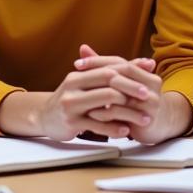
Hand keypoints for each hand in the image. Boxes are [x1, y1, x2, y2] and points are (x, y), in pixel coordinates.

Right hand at [24, 44, 154, 140]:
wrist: (43, 116)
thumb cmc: (71, 98)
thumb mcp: (84, 83)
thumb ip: (109, 73)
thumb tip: (143, 62)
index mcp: (77, 75)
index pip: (107, 70)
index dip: (128, 73)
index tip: (146, 78)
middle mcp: (73, 88)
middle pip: (108, 85)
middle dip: (131, 90)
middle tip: (149, 97)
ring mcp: (71, 106)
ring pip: (105, 106)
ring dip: (128, 112)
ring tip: (144, 117)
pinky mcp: (71, 123)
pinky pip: (97, 126)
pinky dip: (114, 129)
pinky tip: (126, 130)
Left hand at [76, 45, 189, 144]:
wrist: (158, 127)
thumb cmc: (136, 103)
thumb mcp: (122, 84)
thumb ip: (104, 67)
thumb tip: (83, 47)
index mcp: (145, 72)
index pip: (120, 61)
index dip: (98, 61)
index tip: (78, 63)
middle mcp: (151, 84)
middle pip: (122, 73)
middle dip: (98, 72)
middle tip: (76, 74)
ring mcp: (151, 101)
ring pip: (122, 92)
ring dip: (100, 93)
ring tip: (82, 93)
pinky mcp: (147, 119)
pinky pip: (122, 113)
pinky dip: (105, 113)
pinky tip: (91, 114)